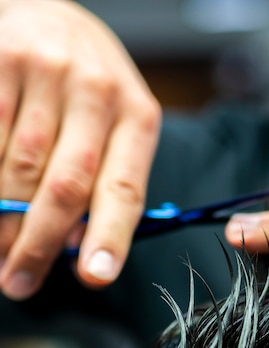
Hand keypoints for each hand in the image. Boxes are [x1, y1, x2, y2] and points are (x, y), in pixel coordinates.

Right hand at [0, 0, 160, 299]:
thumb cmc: (88, 89)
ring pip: (19, 169)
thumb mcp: (116, 127)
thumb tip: (79, 249)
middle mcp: (96, 93)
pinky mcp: (0, 63)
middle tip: (20, 281)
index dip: (108, 238)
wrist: (52, 14)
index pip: (124, 189)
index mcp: (136, 117)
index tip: (94, 277)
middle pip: (66, 186)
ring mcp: (47, 74)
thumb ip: (105, 183)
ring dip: (3, 223)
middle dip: (39, 244)